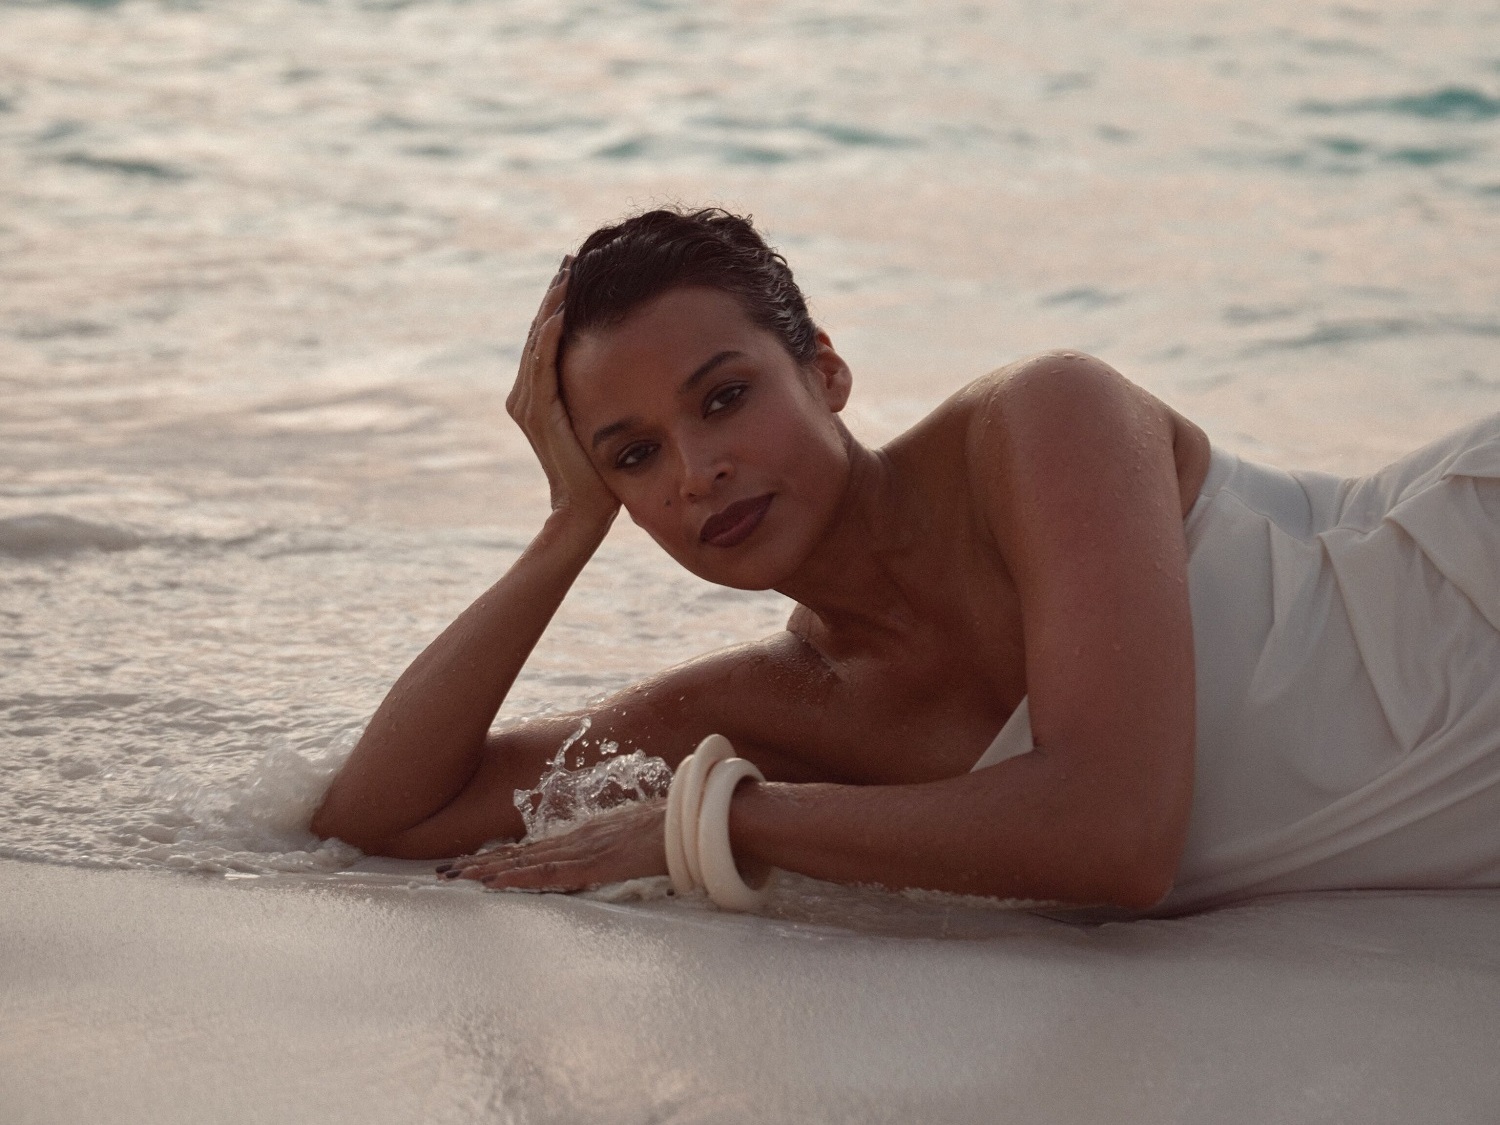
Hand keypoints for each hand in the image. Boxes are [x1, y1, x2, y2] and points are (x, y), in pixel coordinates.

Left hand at [440, 799, 668, 890]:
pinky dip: (521, 878)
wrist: (696, 820)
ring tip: (456, 877)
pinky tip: (497, 882)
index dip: (500, 857)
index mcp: (586, 837)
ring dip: (489, 871)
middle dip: (480, 863)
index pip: (534, 849)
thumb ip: (618, 850)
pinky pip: (552, 873)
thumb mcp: (636, 841)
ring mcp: (587, 849)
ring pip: (527, 863)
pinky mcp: (598, 862)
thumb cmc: (672, 832)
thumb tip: (611, 858)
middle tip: (444, 872)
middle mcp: (579, 840)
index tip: (470, 863)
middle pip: (521, 855)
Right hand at [507, 258, 620, 526]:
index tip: (576, 271)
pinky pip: (542, 368)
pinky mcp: (540, 414)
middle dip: (555, 294)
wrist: (585, 510)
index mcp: (536, 395)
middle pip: (537, 332)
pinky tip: (561, 314)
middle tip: (570, 259)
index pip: (545, 338)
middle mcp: (524, 396)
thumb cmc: (600, 471)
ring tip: (567, 273)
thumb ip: (600, 392)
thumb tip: (629, 365)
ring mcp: (528, 405)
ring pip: (537, 343)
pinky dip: (549, 339)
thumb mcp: (600, 418)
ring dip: (552, 306)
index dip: (558, 304)